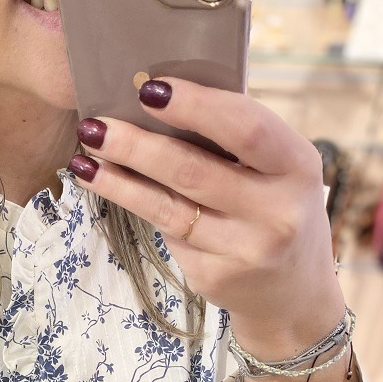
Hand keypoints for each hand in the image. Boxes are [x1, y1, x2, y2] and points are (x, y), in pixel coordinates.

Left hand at [69, 76, 345, 356]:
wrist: (293, 293)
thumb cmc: (278, 208)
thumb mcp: (281, 168)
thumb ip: (238, 139)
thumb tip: (160, 97)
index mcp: (298, 167)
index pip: (246, 128)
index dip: (196, 106)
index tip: (149, 88)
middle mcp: (276, 213)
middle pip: (192, 171)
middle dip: (136, 146)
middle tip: (95, 126)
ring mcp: (244, 251)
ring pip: (167, 209)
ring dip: (119, 182)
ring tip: (85, 159)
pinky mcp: (213, 277)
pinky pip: (167, 234)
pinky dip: (137, 207)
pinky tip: (110, 188)